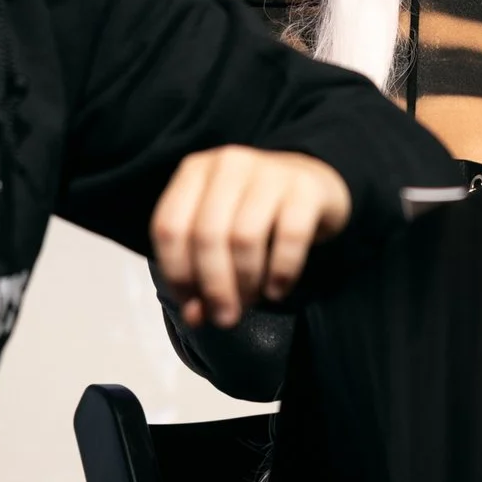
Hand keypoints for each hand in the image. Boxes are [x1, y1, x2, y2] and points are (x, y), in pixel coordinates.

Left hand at [151, 147, 351, 328]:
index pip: (169, 227)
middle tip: (225, 318)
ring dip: (246, 282)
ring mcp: (270, 171)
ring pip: (244, 238)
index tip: (192, 307)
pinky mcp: (306, 187)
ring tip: (252, 302)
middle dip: (214, 286)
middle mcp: (229, 163)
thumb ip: (201, 273)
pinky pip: (289, 236)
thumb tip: (197, 318)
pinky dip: (281, 271)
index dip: (176, 274)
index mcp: (195, 171)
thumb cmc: (255, 213)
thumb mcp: (220, 235)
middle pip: (207, 235)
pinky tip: (277, 289)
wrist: (313, 183)